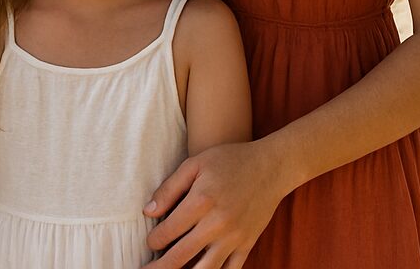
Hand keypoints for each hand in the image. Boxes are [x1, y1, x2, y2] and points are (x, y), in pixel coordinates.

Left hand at [144, 140, 287, 268]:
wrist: (270, 167)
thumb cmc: (229, 161)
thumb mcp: (195, 164)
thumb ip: (169, 189)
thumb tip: (148, 212)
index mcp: (201, 202)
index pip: (168, 232)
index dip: (154, 241)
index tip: (150, 243)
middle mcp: (217, 224)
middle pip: (180, 256)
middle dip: (159, 267)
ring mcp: (234, 238)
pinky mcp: (247, 245)